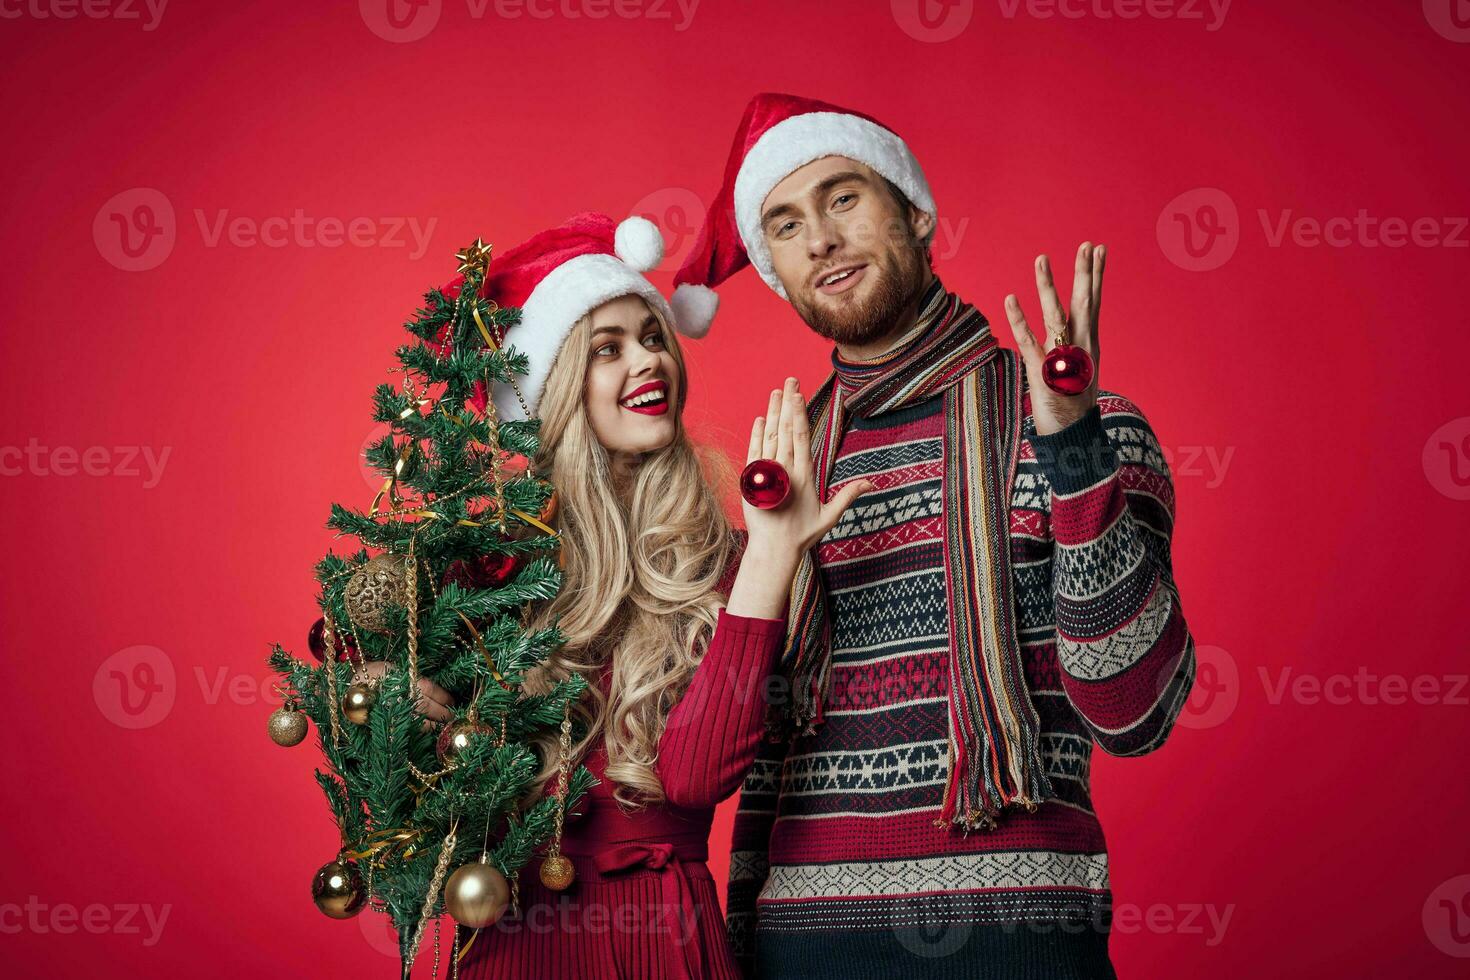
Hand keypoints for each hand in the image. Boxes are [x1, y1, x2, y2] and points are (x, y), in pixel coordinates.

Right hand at [359, 661, 455, 730]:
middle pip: (429, 707)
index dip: (444, 696)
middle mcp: (403, 697)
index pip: (431, 689)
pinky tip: (426, 732)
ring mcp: (395, 713)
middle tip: (452, 716)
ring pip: (421, 723)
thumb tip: (432, 689)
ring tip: (442, 726)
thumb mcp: (392, 669)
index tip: (452, 701)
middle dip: (443, 713)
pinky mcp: (387, 725)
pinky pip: (408, 730)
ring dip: (434, 725)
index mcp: (406, 681)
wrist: (347, 691)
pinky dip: (420, 732)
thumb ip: (411, 678)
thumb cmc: (371, 675)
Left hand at [727, 378, 872, 619]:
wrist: (773, 550)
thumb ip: (848, 496)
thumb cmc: (801, 534)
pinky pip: (754, 453)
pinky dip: (756, 435)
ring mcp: (768, 475)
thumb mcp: (829, 517)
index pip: (801, 436)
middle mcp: (786, 471)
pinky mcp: (753, 481)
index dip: (799, 412)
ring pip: (769, 437)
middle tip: (789, 381)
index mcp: (805, 476)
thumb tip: (871, 483)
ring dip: (772, 413)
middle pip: (786, 430)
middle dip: (787, 403)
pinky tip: (760, 419)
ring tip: (775, 392)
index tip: (798, 393)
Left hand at [1004, 242, 1104, 435]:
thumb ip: (1080, 342)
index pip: (1094, 302)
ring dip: (1048, 286)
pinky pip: (1027, 341)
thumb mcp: (1083, 366)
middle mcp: (1079, 347)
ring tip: (1042, 258)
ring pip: (1055, 315)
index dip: (1096, 275)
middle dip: (1085, 273)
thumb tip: (1080, 322)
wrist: (1072, 434)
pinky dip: (1018, 319)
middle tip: (1086, 244)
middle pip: (1084, 303)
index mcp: (1089, 343)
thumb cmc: (1074, 400)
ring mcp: (1061, 358)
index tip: (1099, 249)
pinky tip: (1010, 298)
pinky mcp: (1040, 372)